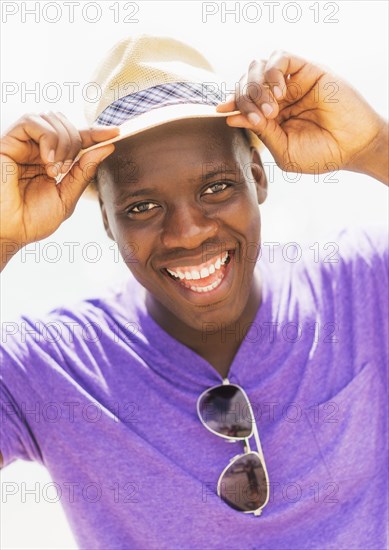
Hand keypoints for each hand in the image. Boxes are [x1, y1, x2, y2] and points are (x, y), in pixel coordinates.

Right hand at [0, 113, 118, 264]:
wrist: (9, 231)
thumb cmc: (32, 220)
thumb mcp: (66, 196)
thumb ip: (84, 172)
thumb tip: (107, 147)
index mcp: (50, 163)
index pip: (76, 139)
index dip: (96, 133)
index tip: (116, 132)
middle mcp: (36, 150)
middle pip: (66, 125)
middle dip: (76, 143)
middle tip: (66, 170)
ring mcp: (22, 144)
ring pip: (51, 119)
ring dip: (62, 142)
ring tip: (54, 170)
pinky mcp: (8, 141)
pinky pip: (32, 121)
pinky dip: (47, 137)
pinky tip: (46, 161)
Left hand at [217, 51, 386, 176]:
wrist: (352, 148)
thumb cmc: (320, 155)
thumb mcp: (283, 150)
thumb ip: (260, 132)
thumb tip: (231, 117)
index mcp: (270, 117)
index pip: (242, 103)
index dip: (231, 103)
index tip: (221, 110)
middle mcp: (278, 97)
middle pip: (245, 83)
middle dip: (244, 98)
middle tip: (261, 117)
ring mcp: (291, 83)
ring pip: (258, 67)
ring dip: (257, 86)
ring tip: (272, 108)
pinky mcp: (306, 70)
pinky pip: (279, 58)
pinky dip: (272, 72)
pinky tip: (280, 93)